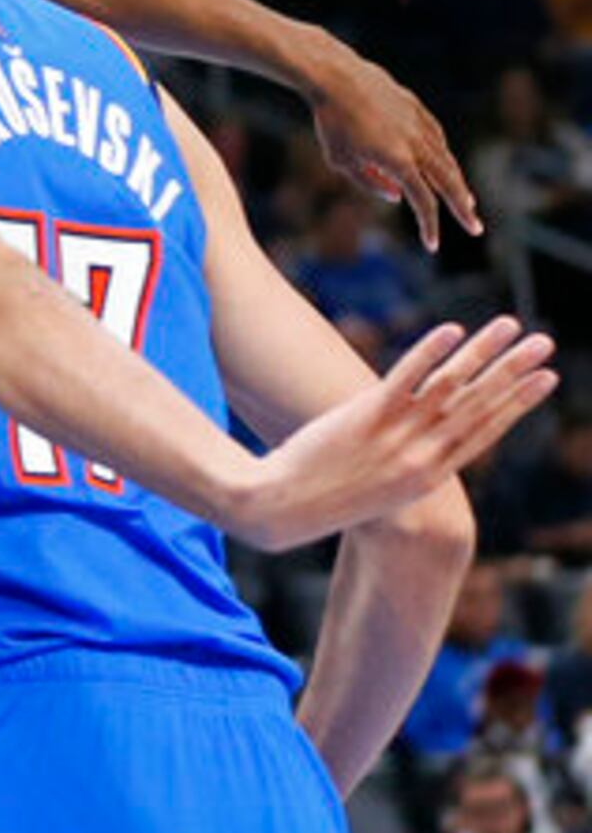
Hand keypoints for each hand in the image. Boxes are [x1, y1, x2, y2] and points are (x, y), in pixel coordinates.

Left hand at [227, 316, 557, 550]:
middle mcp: (423, 456)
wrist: (286, 507)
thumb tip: (419, 431)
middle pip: (480, 405)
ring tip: (510, 325)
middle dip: (516, 372)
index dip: (519, 402)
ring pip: (451, 387)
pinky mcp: (366, 417)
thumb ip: (408, 458)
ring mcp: (397, 437)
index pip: (487, 431)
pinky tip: (452, 330)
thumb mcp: (381, 485)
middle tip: (547, 344)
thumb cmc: (329, 493)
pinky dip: (429, 354)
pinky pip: (404, 380)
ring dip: (483, 352)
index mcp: (431, 475)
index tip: (547, 378)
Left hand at [306, 37, 479, 248]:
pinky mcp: (416, 107)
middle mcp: (416, 143)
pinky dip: (444, 155)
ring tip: (466, 200)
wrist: (334, 77)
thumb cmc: (332, 122)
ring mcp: (419, 123)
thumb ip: (370, 182)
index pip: (422, 201)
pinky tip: (446, 165)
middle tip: (475, 228)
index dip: (429, 226)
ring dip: (458, 183)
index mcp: (398, 161)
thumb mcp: (341, 160)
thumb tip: (398, 196)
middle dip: (462, 209)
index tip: (432, 245)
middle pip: (448, 183)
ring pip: (446, 159)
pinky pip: (436, 136)